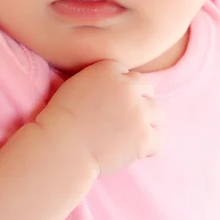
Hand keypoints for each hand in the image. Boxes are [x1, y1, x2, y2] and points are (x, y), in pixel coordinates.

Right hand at [36, 60, 158, 176]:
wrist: (61, 147)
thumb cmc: (61, 118)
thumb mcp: (77, 84)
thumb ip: (102, 79)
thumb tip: (121, 83)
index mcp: (109, 69)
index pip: (129, 74)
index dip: (122, 89)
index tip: (111, 104)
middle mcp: (127, 86)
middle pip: (147, 89)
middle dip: (138, 102)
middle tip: (123, 119)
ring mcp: (138, 111)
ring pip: (158, 112)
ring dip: (147, 122)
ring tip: (129, 135)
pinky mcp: (144, 137)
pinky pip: (158, 139)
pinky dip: (148, 146)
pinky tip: (132, 150)